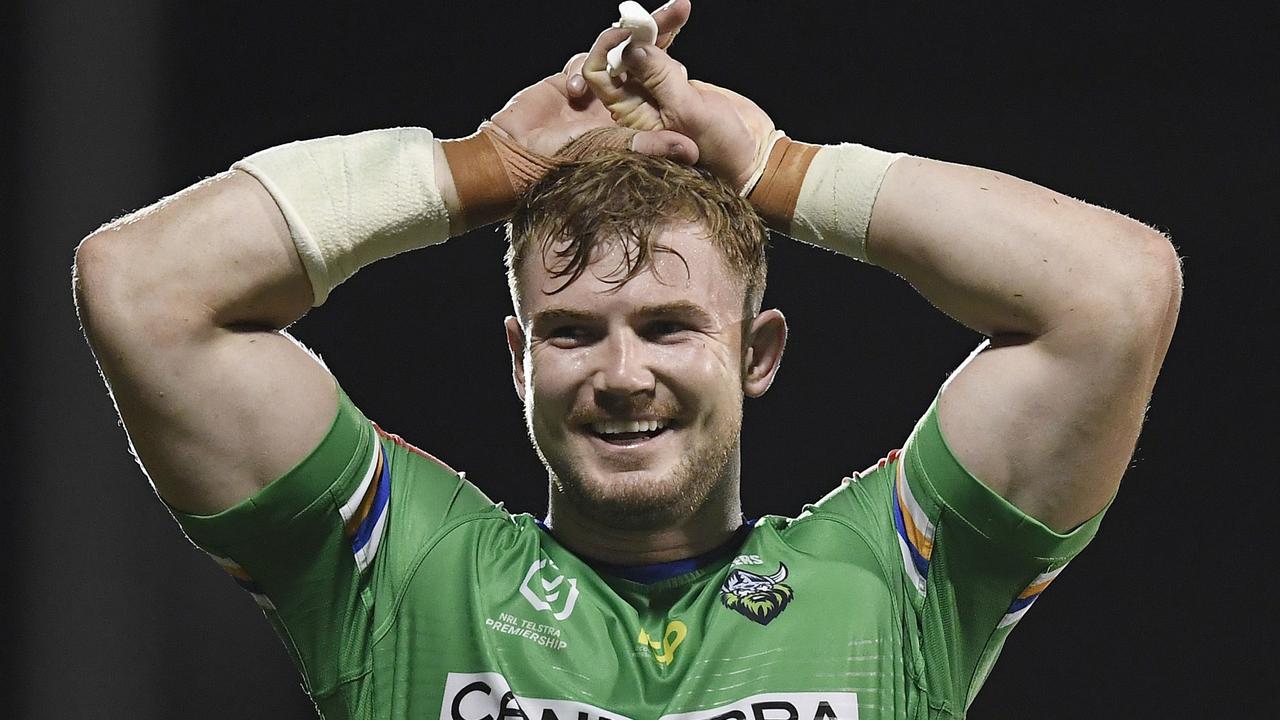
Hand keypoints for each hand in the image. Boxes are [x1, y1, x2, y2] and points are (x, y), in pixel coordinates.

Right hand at [489, 0, 695, 161]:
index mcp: (637, 115)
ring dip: (612, 45)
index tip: (683, 12)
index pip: (662, 73)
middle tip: (678, 6)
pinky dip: (580, 67)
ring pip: (610, 52)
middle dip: (654, 29)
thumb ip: (650, 146)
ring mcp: (596, 89)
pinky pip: (583, 61)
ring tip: (616, 40)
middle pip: (642, 54)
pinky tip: (575, 89)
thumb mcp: (614, 152)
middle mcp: (620, 100)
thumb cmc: (563, 160)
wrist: (515, 154)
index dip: (673, 46)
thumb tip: (691, 150)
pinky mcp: (570, 82)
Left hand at [581, 28, 775, 190]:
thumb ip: (659, 79)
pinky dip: (670, 31)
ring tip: (678, 8)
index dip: (607, 49)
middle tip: (652, 16)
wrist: (752, 152)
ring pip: (643, 49)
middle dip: (635, 32)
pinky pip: (663, 50)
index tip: (630, 33)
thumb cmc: (720, 146)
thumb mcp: (688, 111)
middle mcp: (635, 102)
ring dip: (656, 26)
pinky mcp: (673, 80)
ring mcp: (654, 90)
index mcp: (629, 115)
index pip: (598, 75)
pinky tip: (681, 12)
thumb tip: (632, 48)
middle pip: (619, 56)